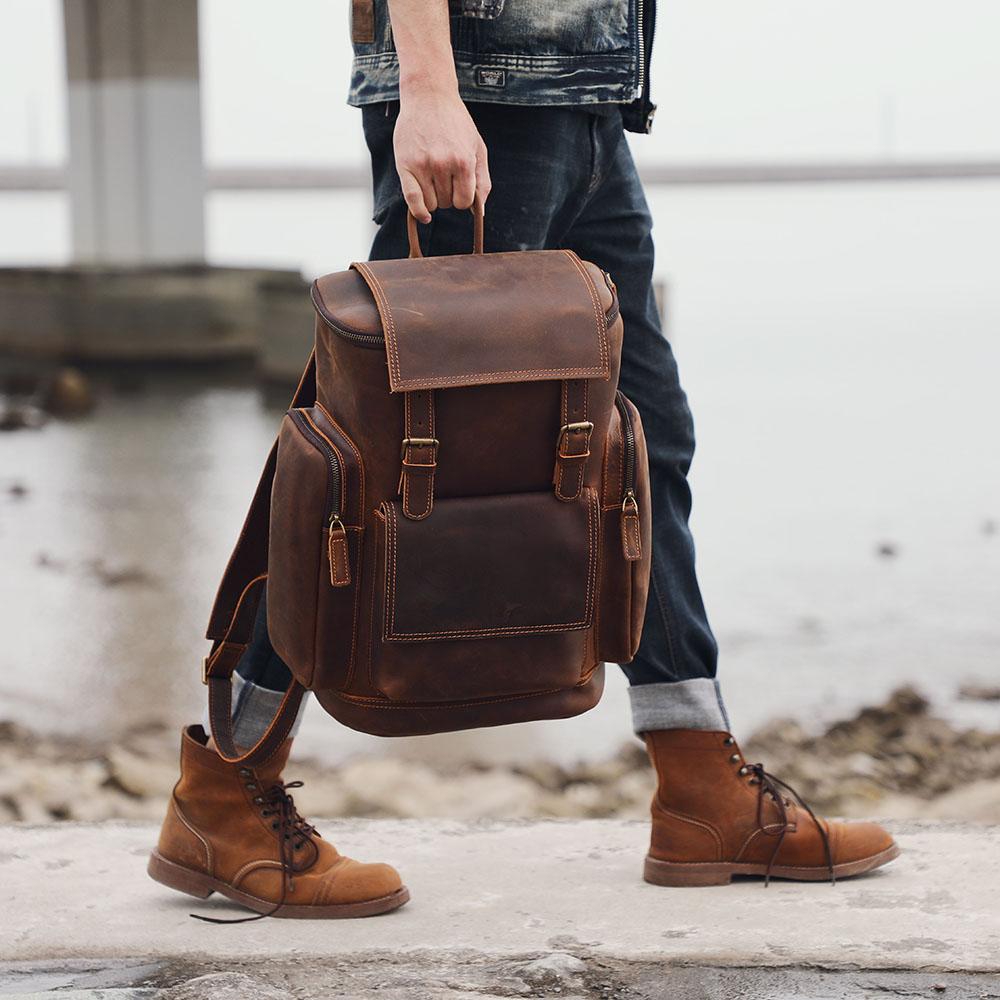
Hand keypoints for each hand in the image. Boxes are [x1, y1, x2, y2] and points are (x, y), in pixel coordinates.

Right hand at [393, 89, 490, 222]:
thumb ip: (482, 180)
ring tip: (434, 179)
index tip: (460, 188)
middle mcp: (443, 165)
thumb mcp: (477, 148)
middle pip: (448, 203)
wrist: (429, 96)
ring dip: (434, 199)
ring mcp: (422, 166)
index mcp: (463, 161)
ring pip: (431, 204)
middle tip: (445, 176)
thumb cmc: (456, 123)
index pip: (464, 202)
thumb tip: (479, 212)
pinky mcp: (404, 165)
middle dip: (448, 195)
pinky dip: (419, 212)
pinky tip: (424, 216)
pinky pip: (412, 200)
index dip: (463, 199)